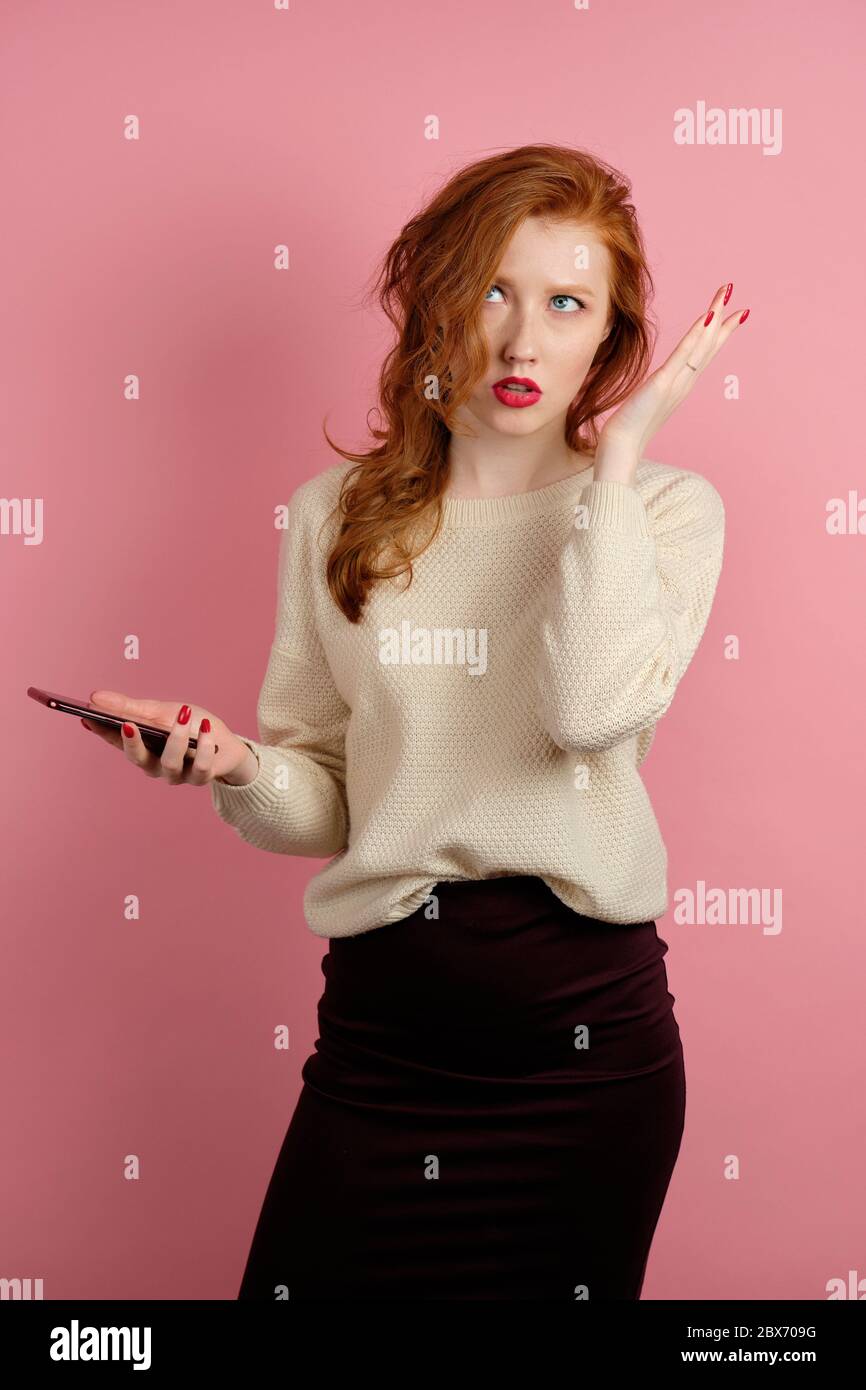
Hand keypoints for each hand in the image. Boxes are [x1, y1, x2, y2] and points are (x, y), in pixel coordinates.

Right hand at [81, 690, 257, 786]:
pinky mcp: (201, 777)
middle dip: (132, 742)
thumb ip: (130, 708)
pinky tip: (205, 728)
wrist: (225, 743)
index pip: (115, 741)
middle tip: (128, 724)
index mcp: (142, 748)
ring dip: (177, 738)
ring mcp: (177, 774)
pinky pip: (201, 766)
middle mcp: (155, 766)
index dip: (101, 731)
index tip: (86, 716)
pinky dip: (204, 746)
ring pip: (170, 763)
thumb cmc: (190, 726)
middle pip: (138, 759)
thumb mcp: (160, 711)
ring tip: (183, 716)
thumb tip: (95, 697)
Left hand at [594, 282, 748, 481]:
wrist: (621, 447)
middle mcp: (685, 382)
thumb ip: (657, 390)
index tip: (732, 314)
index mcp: (682, 385)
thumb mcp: (648, 402)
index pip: (704, 353)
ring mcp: (676, 383)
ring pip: (701, 346)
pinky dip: (695, 336)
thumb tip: (659, 384)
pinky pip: (683, 356)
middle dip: (722, 319)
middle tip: (733, 293)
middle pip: (708, 346)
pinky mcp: (663, 384)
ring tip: (725, 295)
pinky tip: (706, 318)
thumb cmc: (630, 428)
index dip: (718, 333)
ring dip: (714, 318)